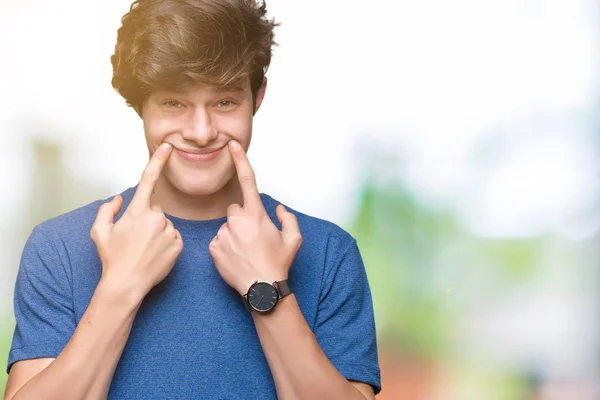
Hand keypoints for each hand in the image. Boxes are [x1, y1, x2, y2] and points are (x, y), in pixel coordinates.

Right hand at [90, 143, 182, 302]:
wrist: (127, 284)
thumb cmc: (112, 258)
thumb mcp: (99, 231)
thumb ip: (107, 210)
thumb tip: (119, 199)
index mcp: (137, 212)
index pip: (149, 180)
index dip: (158, 161)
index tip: (168, 147)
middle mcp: (157, 218)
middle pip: (156, 210)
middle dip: (147, 219)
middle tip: (136, 238)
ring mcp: (170, 231)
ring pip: (165, 224)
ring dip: (157, 232)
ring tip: (144, 249)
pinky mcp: (179, 244)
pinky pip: (174, 236)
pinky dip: (166, 243)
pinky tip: (155, 254)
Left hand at [208, 140, 302, 295]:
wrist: (262, 290)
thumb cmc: (279, 264)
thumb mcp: (293, 239)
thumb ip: (288, 219)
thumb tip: (278, 209)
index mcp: (257, 215)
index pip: (248, 181)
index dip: (240, 160)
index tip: (232, 145)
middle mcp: (238, 221)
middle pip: (235, 210)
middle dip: (242, 220)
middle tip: (253, 240)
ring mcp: (223, 234)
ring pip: (226, 227)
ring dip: (233, 236)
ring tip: (245, 254)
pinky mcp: (213, 248)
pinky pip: (218, 241)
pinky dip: (225, 248)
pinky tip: (235, 260)